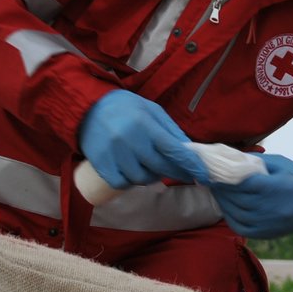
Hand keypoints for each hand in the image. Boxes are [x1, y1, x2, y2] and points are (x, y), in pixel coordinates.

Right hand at [78, 91, 208, 189]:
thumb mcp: (152, 111)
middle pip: (160, 167)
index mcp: (146, 124)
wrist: (89, 107)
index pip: (174, 150)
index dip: (191, 165)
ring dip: (152, 177)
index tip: (203, 176)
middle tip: (182, 174)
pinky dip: (130, 182)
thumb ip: (171, 130)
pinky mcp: (101, 164)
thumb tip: (190, 151)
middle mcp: (130, 139)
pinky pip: (122, 183)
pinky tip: (132, 173)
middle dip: (176, 173)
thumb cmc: (126, 108)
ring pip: (142, 178)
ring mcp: (114, 153)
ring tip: (151, 167)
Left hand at [208, 153, 292, 238]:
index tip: (213, 170)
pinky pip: (238, 225)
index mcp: (277, 187)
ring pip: (235, 212)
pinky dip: (228, 214)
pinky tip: (225, 204)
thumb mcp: (280, 163)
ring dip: (221, 200)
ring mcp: (266, 223)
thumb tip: (229, 159)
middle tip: (209, 178)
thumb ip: (255, 161)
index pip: (244, 182)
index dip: (226, 177)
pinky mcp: (263, 233)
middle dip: (220, 188)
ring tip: (215, 190)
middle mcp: (271, 208)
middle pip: (237, 197)